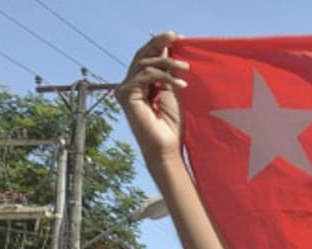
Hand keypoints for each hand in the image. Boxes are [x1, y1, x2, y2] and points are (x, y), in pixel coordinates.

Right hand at [116, 31, 189, 164]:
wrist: (167, 148)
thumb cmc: (172, 126)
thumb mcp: (173, 92)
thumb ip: (168, 73)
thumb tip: (168, 49)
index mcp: (142, 83)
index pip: (148, 57)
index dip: (160, 44)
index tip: (179, 37)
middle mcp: (130, 85)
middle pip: (141, 55)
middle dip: (159, 43)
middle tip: (176, 36)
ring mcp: (126, 90)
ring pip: (143, 63)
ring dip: (167, 62)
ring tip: (186, 68)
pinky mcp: (126, 95)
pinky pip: (144, 75)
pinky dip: (164, 75)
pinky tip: (181, 84)